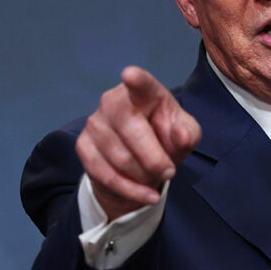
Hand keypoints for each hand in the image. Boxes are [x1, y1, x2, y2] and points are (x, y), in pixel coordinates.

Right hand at [75, 66, 200, 220]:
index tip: (130, 75)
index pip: (141, 84)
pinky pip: (106, 175)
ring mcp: (95, 123)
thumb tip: (181, 136)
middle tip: (170, 172)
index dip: (136, 80)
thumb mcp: (185, 136)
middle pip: (133, 133)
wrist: (141, 162)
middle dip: (155, 159)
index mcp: (145, 92)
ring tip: (155, 177)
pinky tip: (146, 194)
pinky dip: (131, 190)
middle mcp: (114, 101)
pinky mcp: (83, 146)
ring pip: (121, 159)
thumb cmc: (166, 138)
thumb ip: (187, 134)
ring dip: (144, 176)